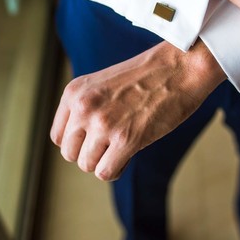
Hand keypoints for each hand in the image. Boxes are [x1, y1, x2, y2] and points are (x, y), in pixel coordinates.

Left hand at [50, 40, 225, 180]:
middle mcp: (83, 107)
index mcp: (74, 92)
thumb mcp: (103, 83)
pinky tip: (129, 154)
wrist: (180, 67)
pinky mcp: (125, 139)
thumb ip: (87, 107)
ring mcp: (103, 124)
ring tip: (123, 146)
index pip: (59, 136)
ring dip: (105, 162)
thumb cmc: (148, 76)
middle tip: (112, 143)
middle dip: (90, 153)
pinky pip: (106, 173)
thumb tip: (80, 142)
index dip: (79, 142)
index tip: (97, 137)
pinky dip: (117, 170)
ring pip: (87, 165)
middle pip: (70, 153)